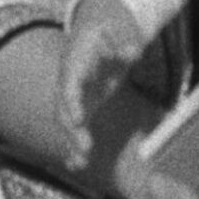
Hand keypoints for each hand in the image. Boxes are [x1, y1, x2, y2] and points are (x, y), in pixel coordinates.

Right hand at [58, 0, 146, 165]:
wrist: (93, 34)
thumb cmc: (104, 34)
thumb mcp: (114, 32)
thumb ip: (123, 44)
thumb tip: (133, 50)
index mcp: (74, 65)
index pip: (69, 86)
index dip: (72, 103)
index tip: (79, 119)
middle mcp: (68, 84)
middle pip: (65, 109)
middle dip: (72, 130)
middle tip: (85, 148)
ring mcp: (73, 97)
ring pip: (68, 124)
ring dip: (72, 143)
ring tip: (80, 163)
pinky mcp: (81, 108)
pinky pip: (75, 129)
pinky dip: (74, 146)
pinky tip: (77, 165)